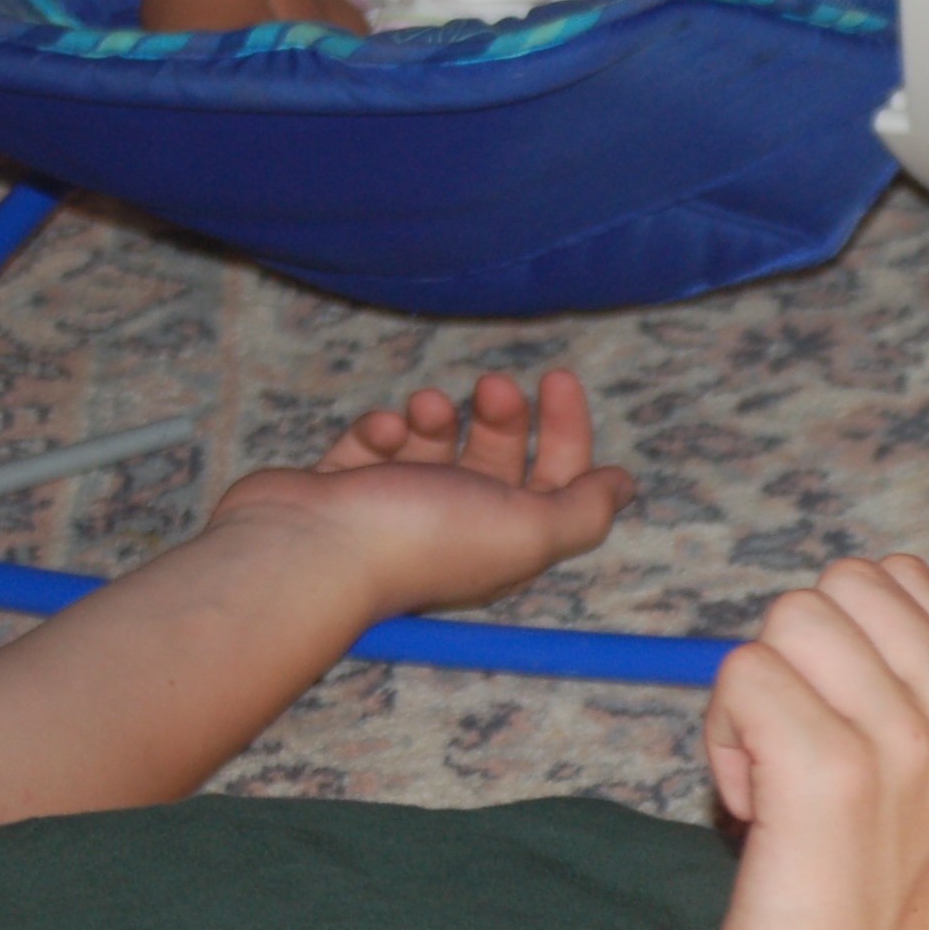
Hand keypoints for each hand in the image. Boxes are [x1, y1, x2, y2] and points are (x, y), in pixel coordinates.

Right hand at [206, 371, 634, 621]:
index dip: (567, 432)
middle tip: (494, 387)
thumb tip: (622, 486)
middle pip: (497, 458)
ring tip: (426, 409)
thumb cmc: (421, 539)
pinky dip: (380, 429)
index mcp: (504, 546)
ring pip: (432, 443)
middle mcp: (453, 531)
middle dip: (501, 414)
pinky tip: (380, 434)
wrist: (306, 550)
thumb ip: (583, 510)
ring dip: (436, 416)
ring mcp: (393, 512)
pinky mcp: (341, 491)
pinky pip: (372, 444)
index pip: (554, 484)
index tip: (559, 379)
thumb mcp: (529, 529)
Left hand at [701, 555, 928, 929]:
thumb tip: (837, 625)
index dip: (839, 649)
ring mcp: (904, 736)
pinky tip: (754, 815)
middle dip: (795, 662)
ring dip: (754, 702)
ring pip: (782, 624)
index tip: (844, 740)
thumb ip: (915, 708)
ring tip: (777, 793)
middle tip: (799, 762)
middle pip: (836, 588)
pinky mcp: (826, 767)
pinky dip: (722, 744)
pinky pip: (739, 676)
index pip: (895, 580)